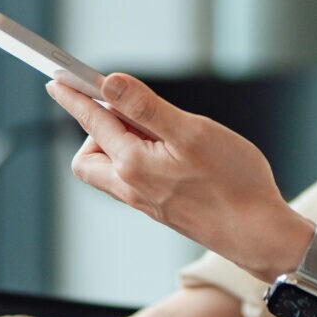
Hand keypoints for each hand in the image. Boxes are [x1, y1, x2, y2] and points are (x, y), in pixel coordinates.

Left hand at [48, 74, 315, 281]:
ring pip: (110, 170)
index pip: (92, 123)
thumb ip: (146, 107)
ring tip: (157, 129)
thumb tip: (110, 84)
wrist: (259, 235)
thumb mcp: (191, 132)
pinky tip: (170, 151)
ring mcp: (145, 201)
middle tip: (127, 109)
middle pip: (88, 156)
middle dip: (95, 128)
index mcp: (133, 164)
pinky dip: (138, 159)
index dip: (74, 98)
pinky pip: (132, 180)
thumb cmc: (235, 184)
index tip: (57, 81)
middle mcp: (131, 187)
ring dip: (119, 144)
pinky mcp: (161, 208)